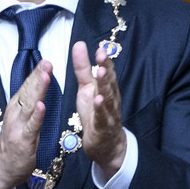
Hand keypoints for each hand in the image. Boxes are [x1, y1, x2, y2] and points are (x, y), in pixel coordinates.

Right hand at [0, 59, 52, 188]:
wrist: (2, 167)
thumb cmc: (15, 141)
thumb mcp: (22, 118)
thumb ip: (29, 103)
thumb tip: (38, 85)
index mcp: (17, 106)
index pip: (27, 86)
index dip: (36, 73)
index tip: (46, 60)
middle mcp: (16, 113)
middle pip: (28, 91)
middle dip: (38, 76)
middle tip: (47, 62)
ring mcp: (19, 126)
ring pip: (30, 104)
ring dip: (38, 90)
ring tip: (45, 77)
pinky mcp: (23, 139)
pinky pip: (32, 126)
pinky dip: (36, 115)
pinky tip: (41, 106)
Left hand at [71, 41, 125, 176]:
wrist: (106, 144)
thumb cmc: (96, 112)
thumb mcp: (86, 88)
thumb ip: (83, 68)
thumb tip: (79, 44)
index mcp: (105, 88)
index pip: (106, 72)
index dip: (104, 60)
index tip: (100, 48)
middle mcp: (110, 99)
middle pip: (109, 82)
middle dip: (105, 68)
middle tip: (102, 55)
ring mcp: (108, 113)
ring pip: (107, 98)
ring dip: (104, 85)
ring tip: (100, 72)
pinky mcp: (102, 128)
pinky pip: (102, 117)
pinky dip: (100, 109)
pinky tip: (98, 100)